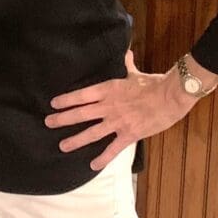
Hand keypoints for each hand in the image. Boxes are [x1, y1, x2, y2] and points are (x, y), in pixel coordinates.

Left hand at [45, 51, 191, 170]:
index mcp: (108, 89)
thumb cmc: (152, 83)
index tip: (53, 104)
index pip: (81, 95)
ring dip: (76, 140)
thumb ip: (127, 64)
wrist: (169, 97)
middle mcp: (109, 106)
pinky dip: (102, 158)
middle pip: (81, 113)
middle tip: (48, 123)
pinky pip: (113, 149)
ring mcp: (118, 122)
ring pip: (92, 133)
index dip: (66, 100)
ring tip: (62, 146)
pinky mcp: (129, 135)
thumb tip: (127, 52)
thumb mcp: (135, 73)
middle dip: (63, 119)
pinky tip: (93, 165)